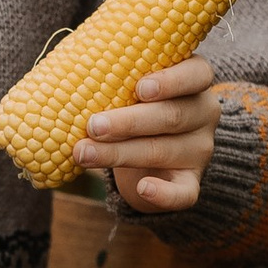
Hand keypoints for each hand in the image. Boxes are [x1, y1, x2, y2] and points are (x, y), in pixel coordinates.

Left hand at [74, 55, 220, 213]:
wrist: (142, 152)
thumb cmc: (130, 106)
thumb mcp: (126, 86)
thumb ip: (112, 77)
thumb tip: (64, 73)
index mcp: (193, 80)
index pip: (196, 74)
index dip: (170, 81)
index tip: (140, 88)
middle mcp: (203, 113)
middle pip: (171, 116)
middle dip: (128, 122)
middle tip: (93, 126)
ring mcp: (199, 149)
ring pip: (164, 151)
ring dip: (120, 153)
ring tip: (83, 153)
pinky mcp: (191, 182)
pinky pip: (184, 193)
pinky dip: (164, 194)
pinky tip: (142, 189)